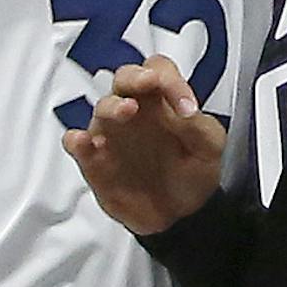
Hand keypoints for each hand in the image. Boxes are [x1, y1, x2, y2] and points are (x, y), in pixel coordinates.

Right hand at [62, 56, 226, 235]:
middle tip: (148, 82)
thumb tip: (186, 109)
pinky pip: (78, 145)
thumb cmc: (193, 172)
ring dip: (113, 106)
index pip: (159, 71)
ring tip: (128, 109)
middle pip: (124, 77)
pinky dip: (77, 141)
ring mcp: (112, 134)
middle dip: (135, 77)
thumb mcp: (209, 147)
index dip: (171, 79)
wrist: (181, 215)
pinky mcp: (95, 161)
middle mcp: (134, 111)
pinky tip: (84, 141)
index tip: (187, 105)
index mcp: (161, 100)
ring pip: (102, 107)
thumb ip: (199, 126)